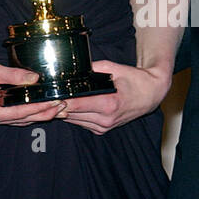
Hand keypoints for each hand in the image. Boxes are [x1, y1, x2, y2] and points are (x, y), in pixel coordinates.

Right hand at [0, 39, 69, 128]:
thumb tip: (35, 79)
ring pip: (19, 118)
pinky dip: (29, 108)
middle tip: (64, 107)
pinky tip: (43, 104)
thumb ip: (14, 76)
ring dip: (39, 113)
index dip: (39, 109)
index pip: (18, 113)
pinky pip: (14, 112)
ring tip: (59, 108)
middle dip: (43, 113)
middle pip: (21, 119)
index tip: (56, 104)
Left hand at [55, 60, 171, 135]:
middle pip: (70, 114)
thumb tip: (71, 69)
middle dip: (58, 104)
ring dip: (64, 111)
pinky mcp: (103, 130)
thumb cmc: (133, 79)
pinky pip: (81, 124)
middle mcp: (106, 118)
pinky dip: (74, 115)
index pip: (74, 104)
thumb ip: (91, 69)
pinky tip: (73, 105)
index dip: (58, 99)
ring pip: (73, 121)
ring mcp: (105, 126)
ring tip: (57, 99)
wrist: (150, 94)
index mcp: (108, 103)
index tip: (49, 93)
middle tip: (48, 95)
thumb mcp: (113, 68)